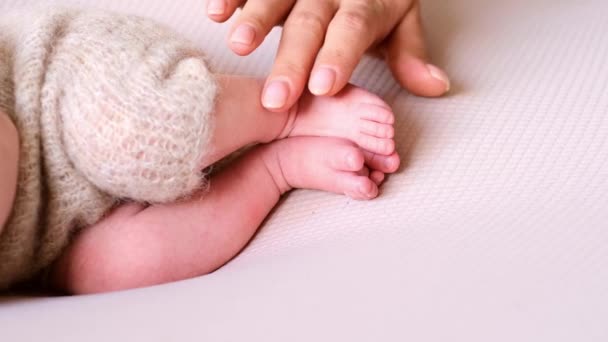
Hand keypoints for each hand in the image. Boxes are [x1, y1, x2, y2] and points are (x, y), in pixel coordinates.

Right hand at [207, 0, 449, 110]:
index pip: (352, 31)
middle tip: (278, 97)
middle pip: (310, 24)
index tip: (323, 87)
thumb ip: (410, 53)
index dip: (338, 56)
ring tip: (239, 44)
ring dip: (256, 20)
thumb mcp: (402, 19)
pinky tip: (217, 11)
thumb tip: (435, 86)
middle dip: (292, 61)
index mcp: (364, 6)